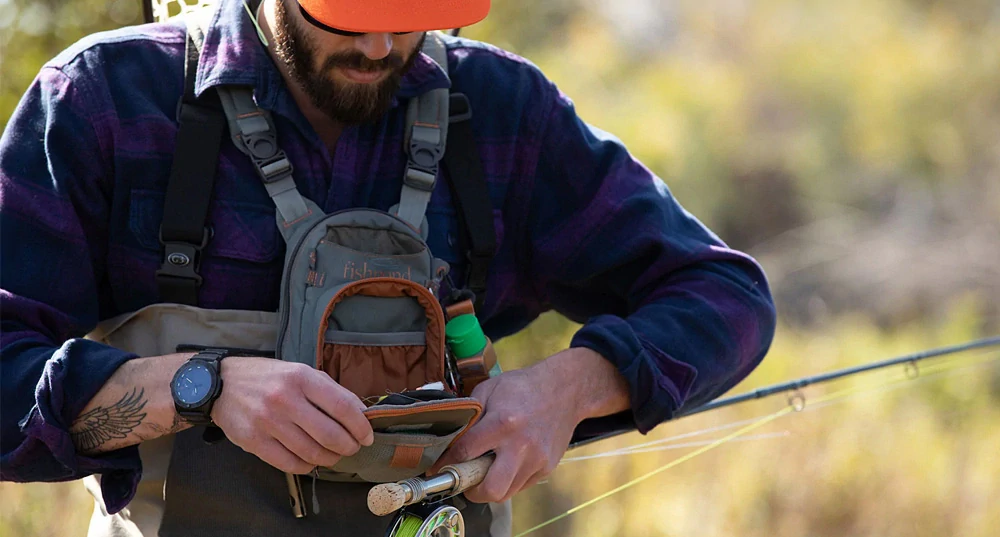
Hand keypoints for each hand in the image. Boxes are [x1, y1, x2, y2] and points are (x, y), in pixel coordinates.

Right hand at [210, 357, 373, 473]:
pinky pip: (290, 464)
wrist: (221, 384)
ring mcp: (268, 422)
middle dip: (349, 446)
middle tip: (352, 448)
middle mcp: (285, 399)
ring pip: (312, 453)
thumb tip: (361, 413)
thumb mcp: (300, 372)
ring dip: (330, 458)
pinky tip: (311, 460)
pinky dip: (308, 466)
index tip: (367, 436)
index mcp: (301, 378)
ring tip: (333, 455)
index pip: (343, 407)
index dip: (361, 426)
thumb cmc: (267, 378)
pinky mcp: (254, 442)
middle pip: (331, 435)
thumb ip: (331, 390)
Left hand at [430, 351, 589, 502]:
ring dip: (490, 486)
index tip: (437, 467)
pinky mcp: (547, 468)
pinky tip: (505, 464)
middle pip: (491, 489)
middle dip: (471, 489)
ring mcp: (537, 459)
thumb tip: (450, 441)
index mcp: (503, 423)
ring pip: (506, 493)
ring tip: (484, 470)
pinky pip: (521, 486)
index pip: (465, 453)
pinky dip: (508, 480)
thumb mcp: (490, 389)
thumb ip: (469, 416)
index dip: (446, 462)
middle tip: (465, 479)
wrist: (565, 390)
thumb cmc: (523, 387)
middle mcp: (521, 446)